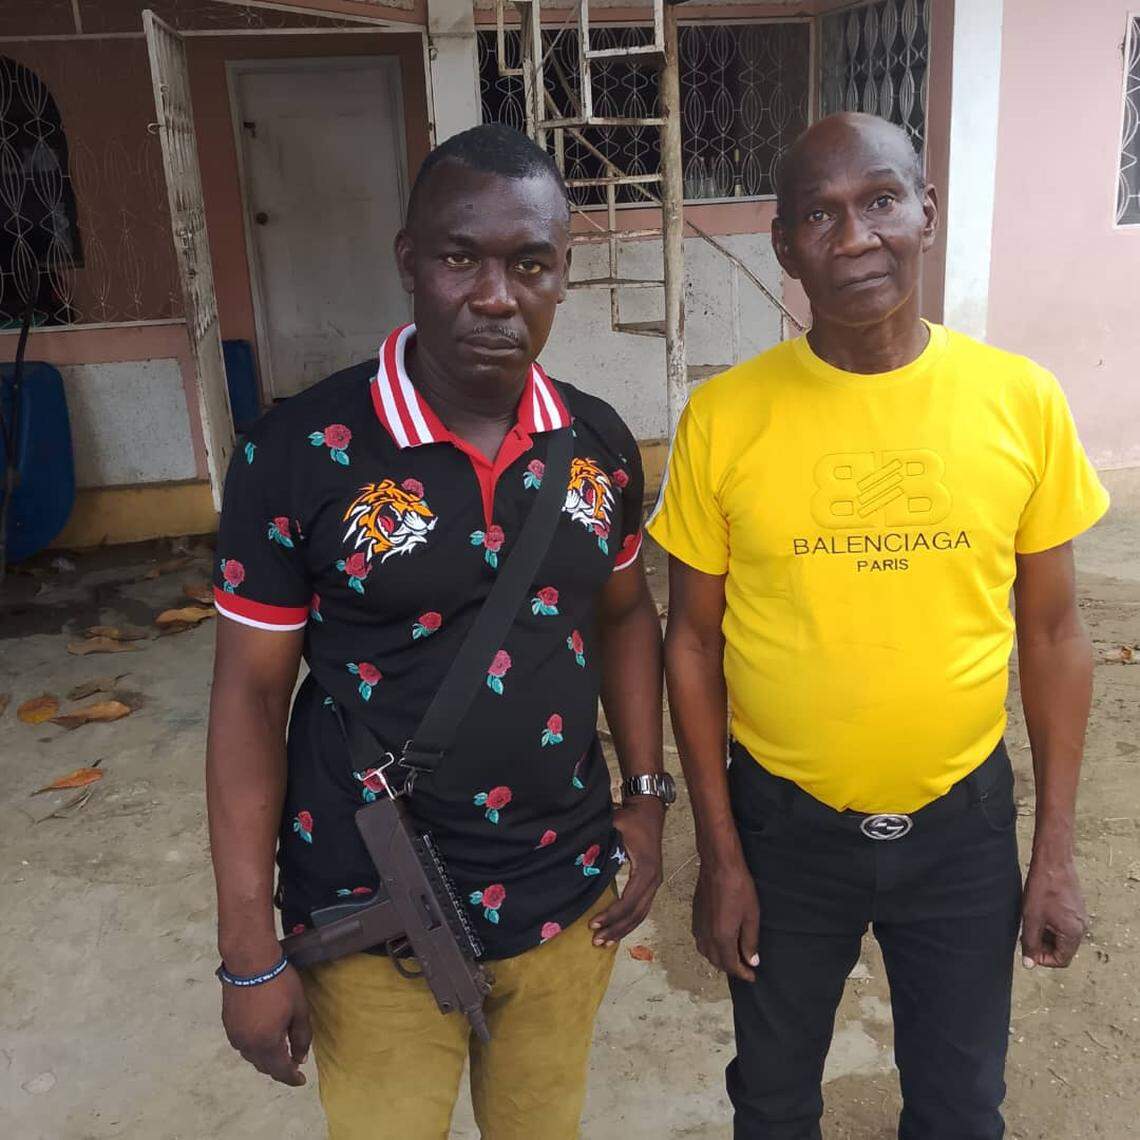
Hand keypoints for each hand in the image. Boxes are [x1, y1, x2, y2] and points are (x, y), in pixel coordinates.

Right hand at [222, 964, 311, 1085]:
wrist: (250, 962)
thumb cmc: (280, 983)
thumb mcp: (299, 1009)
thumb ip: (302, 1037)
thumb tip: (300, 1058)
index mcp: (266, 1043)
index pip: (280, 1070)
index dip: (291, 1078)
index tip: (301, 1080)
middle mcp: (247, 1045)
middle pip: (264, 1066)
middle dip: (279, 1068)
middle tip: (293, 1064)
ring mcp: (234, 1035)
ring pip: (252, 1056)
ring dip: (266, 1058)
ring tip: (279, 1051)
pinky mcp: (228, 1024)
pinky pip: (243, 1044)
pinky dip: (255, 1046)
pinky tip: (263, 1037)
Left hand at [590, 797, 664, 946]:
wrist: (649, 811)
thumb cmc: (630, 819)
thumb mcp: (614, 825)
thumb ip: (599, 839)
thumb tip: (577, 853)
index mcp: (645, 870)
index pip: (628, 902)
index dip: (611, 915)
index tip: (592, 924)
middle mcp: (653, 880)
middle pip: (636, 914)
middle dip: (615, 929)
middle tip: (596, 941)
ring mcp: (655, 883)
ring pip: (641, 914)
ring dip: (623, 930)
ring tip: (604, 943)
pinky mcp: (652, 883)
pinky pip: (642, 908)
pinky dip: (629, 921)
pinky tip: (617, 930)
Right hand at [693, 854, 759, 981]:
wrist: (719, 866)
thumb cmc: (739, 888)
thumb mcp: (751, 916)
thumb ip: (750, 941)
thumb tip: (751, 961)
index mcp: (722, 938)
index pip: (731, 965)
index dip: (743, 974)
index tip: (752, 976)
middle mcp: (707, 936)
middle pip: (717, 961)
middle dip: (731, 968)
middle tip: (745, 967)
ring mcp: (698, 926)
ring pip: (706, 952)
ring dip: (719, 959)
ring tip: (732, 957)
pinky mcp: (695, 916)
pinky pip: (700, 941)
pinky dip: (710, 948)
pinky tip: (719, 941)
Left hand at [1021, 850, 1087, 968]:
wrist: (1053, 862)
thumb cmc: (1042, 889)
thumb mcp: (1032, 919)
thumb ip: (1030, 943)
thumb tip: (1029, 964)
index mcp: (1073, 934)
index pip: (1061, 960)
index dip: (1043, 959)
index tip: (1028, 949)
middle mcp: (1081, 927)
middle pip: (1062, 949)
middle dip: (1043, 946)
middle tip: (1025, 935)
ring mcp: (1079, 917)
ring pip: (1061, 936)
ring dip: (1045, 934)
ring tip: (1029, 921)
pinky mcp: (1075, 907)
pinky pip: (1063, 924)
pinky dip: (1050, 924)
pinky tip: (1037, 912)